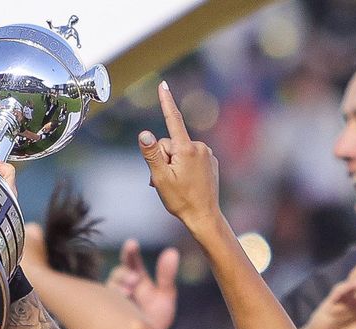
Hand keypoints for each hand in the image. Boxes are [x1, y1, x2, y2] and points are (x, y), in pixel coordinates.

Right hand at [106, 239, 179, 328]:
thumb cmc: (155, 319)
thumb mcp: (165, 296)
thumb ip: (166, 275)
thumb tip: (172, 251)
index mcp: (137, 280)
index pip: (131, 262)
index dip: (130, 252)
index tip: (132, 244)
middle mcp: (121, 287)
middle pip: (118, 273)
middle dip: (124, 274)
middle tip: (135, 279)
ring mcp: (111, 301)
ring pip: (109, 287)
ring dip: (118, 287)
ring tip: (128, 293)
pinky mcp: (103, 312)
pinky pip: (101, 303)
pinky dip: (109, 301)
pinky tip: (119, 303)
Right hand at [139, 82, 220, 228]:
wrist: (204, 216)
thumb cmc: (180, 200)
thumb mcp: (160, 178)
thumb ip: (152, 154)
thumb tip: (145, 133)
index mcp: (186, 149)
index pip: (173, 120)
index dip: (166, 101)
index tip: (162, 85)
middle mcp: (199, 147)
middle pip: (170, 143)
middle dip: (162, 158)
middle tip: (162, 180)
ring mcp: (207, 154)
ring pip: (179, 152)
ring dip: (172, 165)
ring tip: (173, 185)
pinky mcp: (211, 162)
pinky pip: (190, 158)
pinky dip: (183, 168)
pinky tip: (185, 183)